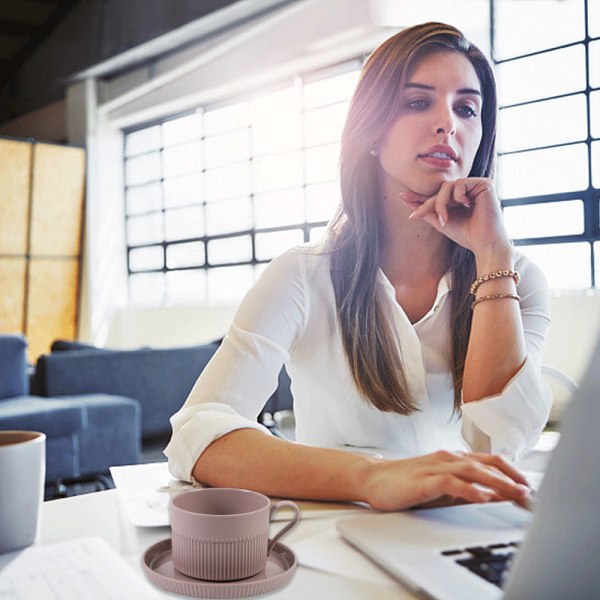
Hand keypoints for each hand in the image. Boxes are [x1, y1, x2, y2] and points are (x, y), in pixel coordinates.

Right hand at [362, 450, 531, 510]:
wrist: (373, 479)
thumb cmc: (407, 484)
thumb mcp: (441, 486)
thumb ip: (465, 487)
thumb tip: (495, 496)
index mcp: (454, 458)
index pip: (491, 461)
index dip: (514, 473)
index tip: (532, 490)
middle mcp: (448, 458)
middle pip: (488, 465)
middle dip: (513, 480)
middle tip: (533, 497)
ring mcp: (436, 466)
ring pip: (474, 471)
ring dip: (499, 484)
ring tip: (518, 495)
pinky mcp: (424, 480)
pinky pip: (452, 483)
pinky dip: (471, 489)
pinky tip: (484, 498)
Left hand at [401, 178, 511, 259]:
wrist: (485, 244)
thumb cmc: (466, 235)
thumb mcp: (440, 221)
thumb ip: (426, 210)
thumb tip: (405, 198)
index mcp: (461, 198)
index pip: (438, 194)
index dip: (421, 197)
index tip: (402, 197)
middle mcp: (470, 190)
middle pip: (441, 190)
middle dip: (428, 204)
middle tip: (416, 217)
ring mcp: (477, 185)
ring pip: (447, 186)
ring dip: (441, 203)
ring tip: (445, 220)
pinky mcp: (485, 183)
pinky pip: (460, 184)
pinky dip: (456, 196)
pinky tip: (466, 206)